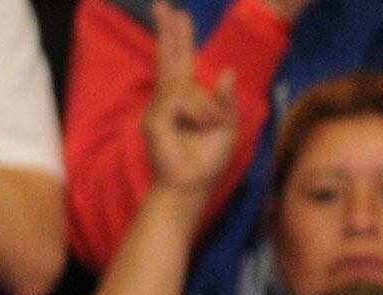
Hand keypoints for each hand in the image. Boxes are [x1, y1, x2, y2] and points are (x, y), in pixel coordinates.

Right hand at [142, 4, 238, 199]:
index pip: (180, 60)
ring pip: (184, 85)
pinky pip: (181, 101)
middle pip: (168, 58)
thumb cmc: (207, 161)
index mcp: (186, 97)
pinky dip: (199, 112)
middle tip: (161, 4)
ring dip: (204, 106)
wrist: (192, 188)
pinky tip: (205, 125)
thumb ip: (225, 99)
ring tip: (213, 125)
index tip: (175, 14)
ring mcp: (158, 110)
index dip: (178, 36)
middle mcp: (168, 99)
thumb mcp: (228, 124)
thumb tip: (225, 74)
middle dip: (167, 31)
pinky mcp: (154, 121)